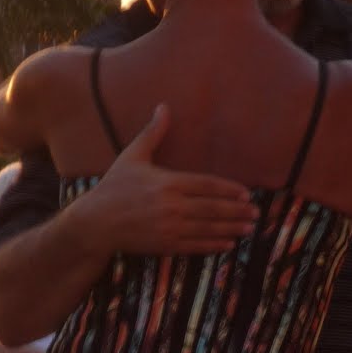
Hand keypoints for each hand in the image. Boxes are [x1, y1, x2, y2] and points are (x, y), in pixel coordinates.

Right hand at [69, 105, 257, 256]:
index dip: (229, 190)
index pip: (207, 185)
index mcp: (167, 183)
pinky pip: (194, 246)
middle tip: (256, 213)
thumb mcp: (132, 156)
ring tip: (248, 229)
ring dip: (231, 229)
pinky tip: (227, 244)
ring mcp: (168, 227)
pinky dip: (212, 245)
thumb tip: (163, 106)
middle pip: (212, 208)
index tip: (246, 193)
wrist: (95, 223)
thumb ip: (152, 133)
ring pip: (207, 228)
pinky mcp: (164, 244)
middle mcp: (171, 206)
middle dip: (236, 211)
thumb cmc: (113, 187)